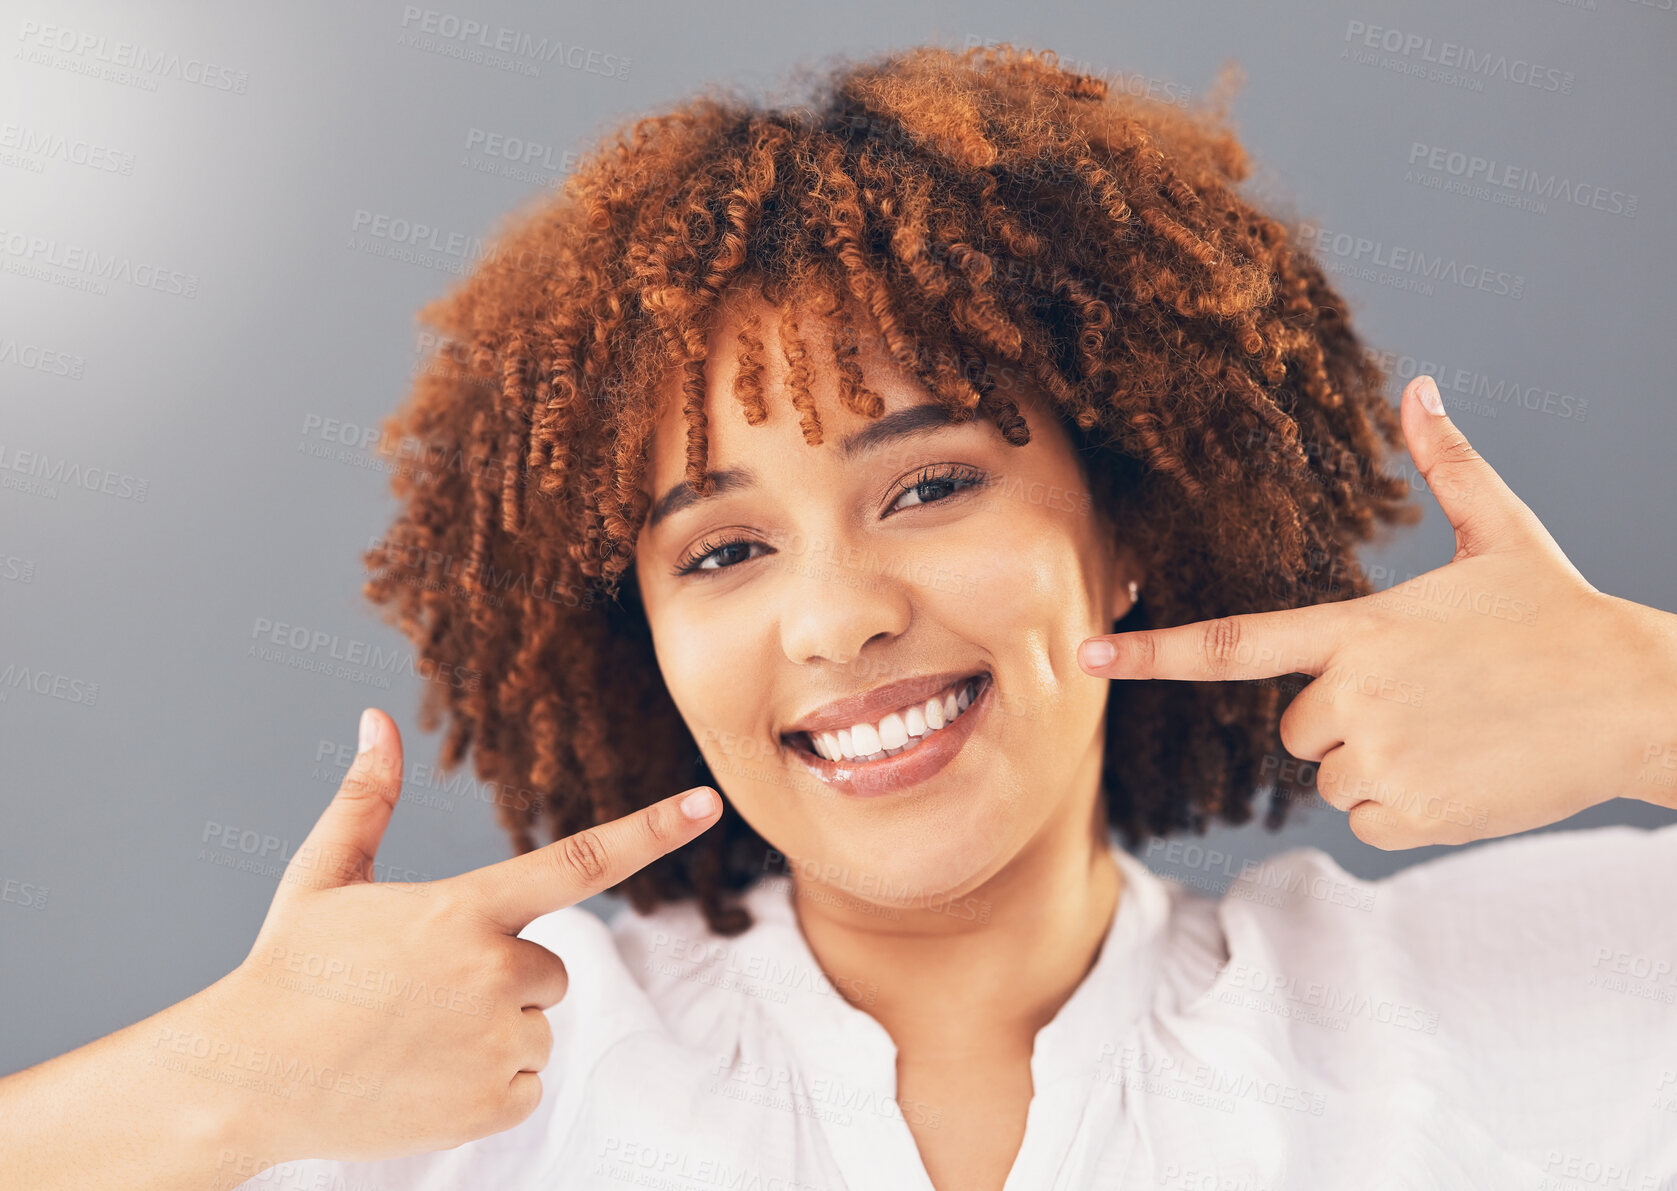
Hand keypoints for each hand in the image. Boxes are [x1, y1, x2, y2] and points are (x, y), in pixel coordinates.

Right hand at [203, 708, 721, 1165]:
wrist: (245, 1078)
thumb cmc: (289, 969)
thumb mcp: (325, 876)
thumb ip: (366, 798)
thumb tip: (376, 720)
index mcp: (465, 908)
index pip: (582, 860)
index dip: (652, 830)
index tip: (708, 802)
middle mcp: (493, 972)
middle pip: (554, 967)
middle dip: (505, 975)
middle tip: (426, 991)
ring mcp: (493, 1042)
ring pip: (538, 1026)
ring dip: (495, 1030)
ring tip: (414, 1036)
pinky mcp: (490, 1103)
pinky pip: (524, 1083)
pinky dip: (487, 1084)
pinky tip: (423, 1077)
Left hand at [1077, 375, 1676, 848]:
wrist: (1638, 701)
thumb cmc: (1561, 614)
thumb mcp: (1502, 532)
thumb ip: (1447, 464)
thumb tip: (1423, 386)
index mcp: (1359, 627)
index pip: (1232, 643)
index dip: (1153, 652)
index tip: (1084, 657)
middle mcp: (1356, 694)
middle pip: (1292, 725)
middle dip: (1340, 716)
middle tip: (1422, 697)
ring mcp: (1382, 757)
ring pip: (1327, 775)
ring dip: (1372, 762)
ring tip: (1450, 730)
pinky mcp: (1412, 813)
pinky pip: (1362, 817)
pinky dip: (1400, 805)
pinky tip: (1459, 772)